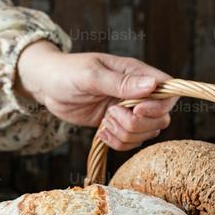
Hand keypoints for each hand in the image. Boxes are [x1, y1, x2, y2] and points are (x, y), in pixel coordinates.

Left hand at [15, 41, 176, 150]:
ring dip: (124, 134)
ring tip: (104, 121)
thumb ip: (121, 83)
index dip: (158, 106)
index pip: (168, 92)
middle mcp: (137, 92)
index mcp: (136, 73)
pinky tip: (100, 132)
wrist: (47, 85)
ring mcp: (128, 110)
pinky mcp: (117, 124)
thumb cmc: (67, 72)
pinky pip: (130, 142)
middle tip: (110, 114)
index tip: (135, 110)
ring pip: (146, 133)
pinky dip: (117, 142)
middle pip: (160, 118)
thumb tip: (152, 85)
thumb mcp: (91, 75)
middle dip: (136, 124)